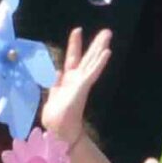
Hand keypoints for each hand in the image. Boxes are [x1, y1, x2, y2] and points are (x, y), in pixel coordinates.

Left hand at [39, 27, 110, 146]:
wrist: (59, 132)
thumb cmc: (55, 118)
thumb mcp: (52, 97)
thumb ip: (56, 85)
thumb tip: (57, 73)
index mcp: (68, 80)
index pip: (72, 58)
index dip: (75, 44)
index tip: (78, 30)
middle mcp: (76, 80)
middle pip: (87, 57)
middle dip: (96, 44)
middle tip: (107, 31)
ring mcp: (81, 83)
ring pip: (92, 62)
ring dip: (100, 48)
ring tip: (109, 35)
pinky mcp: (83, 88)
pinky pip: (93, 73)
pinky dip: (99, 63)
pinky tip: (107, 52)